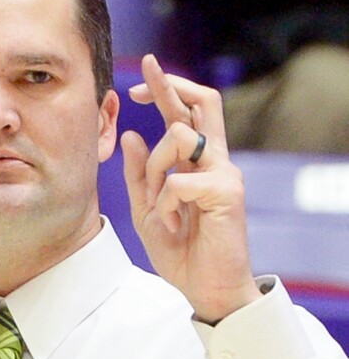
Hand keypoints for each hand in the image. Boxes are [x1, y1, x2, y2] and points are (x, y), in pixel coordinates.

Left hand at [121, 54, 260, 323]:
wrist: (207, 289)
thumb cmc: (182, 253)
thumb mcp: (148, 211)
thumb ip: (139, 176)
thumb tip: (132, 135)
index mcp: (198, 164)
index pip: (187, 114)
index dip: (167, 91)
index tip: (137, 87)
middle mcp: (216, 162)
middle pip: (203, 101)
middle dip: (171, 83)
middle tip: (146, 70)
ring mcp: (224, 174)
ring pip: (180, 137)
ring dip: (155, 168)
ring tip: (157, 206)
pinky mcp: (226, 192)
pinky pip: (179, 181)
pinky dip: (164, 202)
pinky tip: (171, 225)